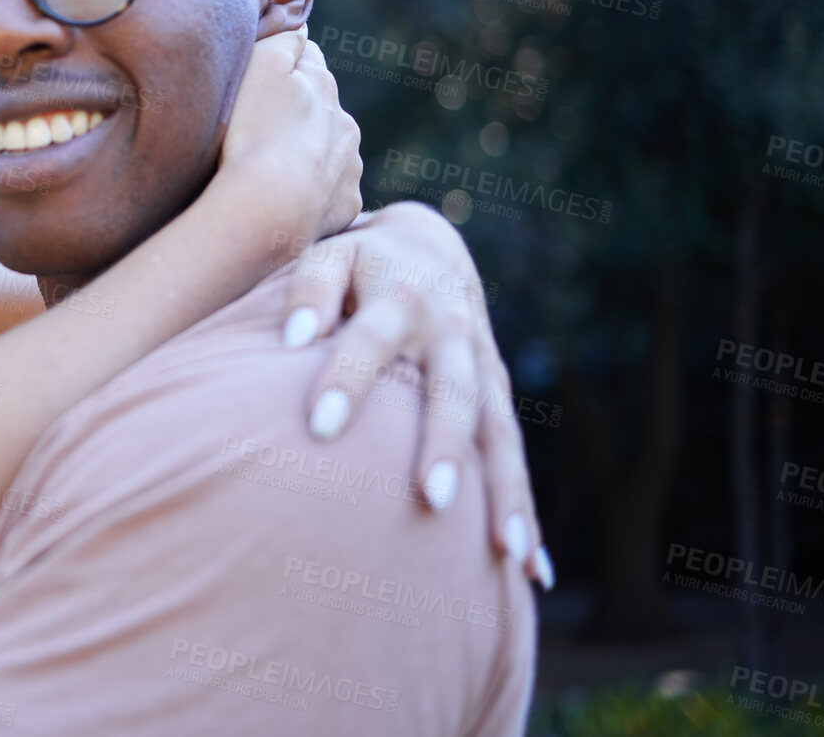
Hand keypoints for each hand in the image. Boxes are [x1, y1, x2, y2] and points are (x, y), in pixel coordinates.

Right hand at [215, 26, 362, 243]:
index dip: (283, 68)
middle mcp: (346, 123)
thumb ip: (284, 39)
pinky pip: (331, 192)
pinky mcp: (348, 203)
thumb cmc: (255, 132)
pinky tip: (286, 198)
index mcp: (324, 86)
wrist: (269, 205)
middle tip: (260, 131)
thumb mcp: (261, 65)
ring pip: (330, 150)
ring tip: (272, 170)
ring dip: (308, 153)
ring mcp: (350, 166)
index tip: (259, 83)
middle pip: (322, 108)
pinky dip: (314, 192)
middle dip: (299, 114)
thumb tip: (301, 29)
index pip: (308, 61)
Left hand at [281, 201, 551, 589]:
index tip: (320, 427)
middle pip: (451, 394)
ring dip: (504, 492)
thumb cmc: (357, 263)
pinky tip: (531, 572)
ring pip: (499, 433)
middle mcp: (451, 335)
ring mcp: (482, 369)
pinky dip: (525, 510)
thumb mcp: (328, 256)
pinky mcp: (497, 398)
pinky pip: (513, 458)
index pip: (368, 339)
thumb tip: (293, 339)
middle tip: (432, 500)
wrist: (428, 250)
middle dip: (444, 446)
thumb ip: (308, 290)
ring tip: (505, 554)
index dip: (347, 378)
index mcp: (400, 297)